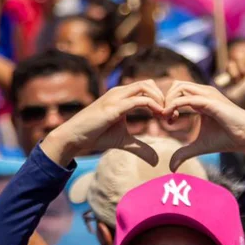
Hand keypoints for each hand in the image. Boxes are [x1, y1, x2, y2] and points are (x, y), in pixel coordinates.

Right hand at [40, 81, 167, 166]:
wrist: (74, 137)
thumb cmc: (96, 136)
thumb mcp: (124, 142)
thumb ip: (141, 148)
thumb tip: (157, 161)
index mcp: (122, 96)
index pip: (147, 88)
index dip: (161, 100)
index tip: (169, 117)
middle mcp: (119, 92)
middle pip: (149, 83)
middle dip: (164, 97)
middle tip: (170, 115)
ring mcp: (116, 97)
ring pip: (145, 87)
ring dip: (160, 99)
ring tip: (165, 116)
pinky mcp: (113, 107)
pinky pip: (138, 100)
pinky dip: (152, 106)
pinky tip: (159, 116)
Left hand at [164, 78, 244, 168]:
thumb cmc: (228, 139)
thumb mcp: (200, 146)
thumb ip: (184, 153)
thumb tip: (171, 167)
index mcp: (202, 99)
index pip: (178, 91)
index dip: (167, 103)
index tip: (165, 120)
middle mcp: (204, 93)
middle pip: (176, 84)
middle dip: (164, 98)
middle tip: (162, 117)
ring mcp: (208, 95)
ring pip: (179, 86)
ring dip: (168, 100)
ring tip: (166, 118)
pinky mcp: (210, 102)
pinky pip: (186, 99)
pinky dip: (174, 106)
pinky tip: (171, 119)